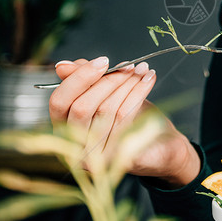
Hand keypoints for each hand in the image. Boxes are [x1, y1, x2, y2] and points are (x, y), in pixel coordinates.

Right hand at [49, 56, 200, 186]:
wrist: (162, 147)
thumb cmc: (129, 119)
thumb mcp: (104, 95)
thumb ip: (84, 81)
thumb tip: (63, 66)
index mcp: (64, 131)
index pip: (59, 102)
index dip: (79, 78)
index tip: (103, 61)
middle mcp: (74, 149)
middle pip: (81, 108)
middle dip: (107, 81)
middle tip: (128, 66)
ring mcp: (95, 158)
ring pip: (106, 111)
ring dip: (126, 84)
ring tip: (141, 70)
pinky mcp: (118, 159)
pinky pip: (126, 118)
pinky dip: (138, 93)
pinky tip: (148, 80)